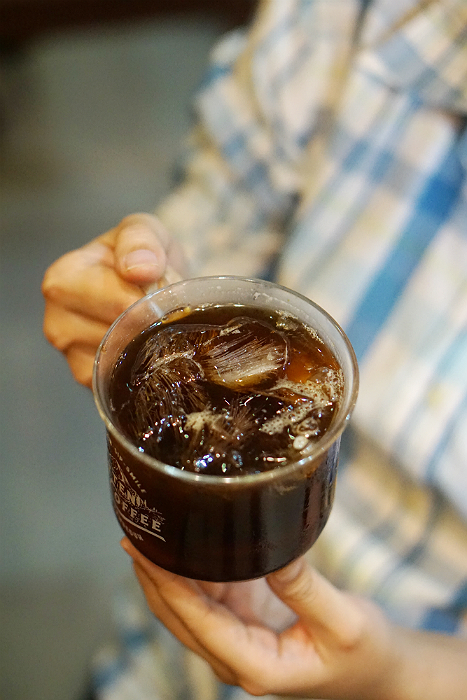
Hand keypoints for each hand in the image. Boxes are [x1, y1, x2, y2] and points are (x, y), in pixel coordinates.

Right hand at [42, 213, 185, 387]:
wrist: (149, 283)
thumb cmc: (141, 256)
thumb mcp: (145, 232)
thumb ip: (141, 240)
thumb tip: (139, 269)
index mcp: (64, 279)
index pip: (114, 302)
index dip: (149, 302)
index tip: (166, 295)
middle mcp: (57, 320)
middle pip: (118, 336)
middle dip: (150, 325)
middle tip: (164, 310)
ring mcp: (70, 354)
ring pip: (121, 361)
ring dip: (148, 345)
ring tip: (153, 323)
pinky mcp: (86, 378)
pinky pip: (120, 380)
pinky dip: (140, 365)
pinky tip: (145, 345)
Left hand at [121, 538, 400, 699]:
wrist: (376, 670)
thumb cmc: (365, 653)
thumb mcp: (345, 621)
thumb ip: (306, 589)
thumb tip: (273, 551)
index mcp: (257, 665)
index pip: (198, 622)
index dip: (167, 585)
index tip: (144, 551)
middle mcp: (237, 657)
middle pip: (178, 617)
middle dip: (153, 576)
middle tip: (135, 532)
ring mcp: (237, 640)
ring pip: (186, 607)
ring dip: (166, 573)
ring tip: (150, 530)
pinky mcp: (244, 622)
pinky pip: (206, 597)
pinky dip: (191, 570)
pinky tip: (183, 542)